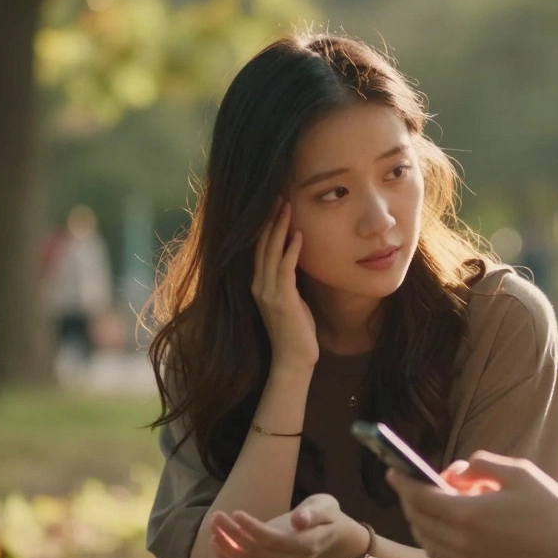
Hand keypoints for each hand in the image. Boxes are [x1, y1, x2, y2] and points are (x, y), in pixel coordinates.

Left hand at [210, 494, 364, 557]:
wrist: (331, 536)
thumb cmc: (327, 516)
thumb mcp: (326, 506)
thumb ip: (313, 513)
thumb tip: (298, 519)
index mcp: (305, 545)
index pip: (274, 540)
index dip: (253, 529)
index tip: (236, 513)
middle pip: (256, 551)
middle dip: (233, 534)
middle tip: (217, 516)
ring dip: (226, 546)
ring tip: (213, 526)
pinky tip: (216, 546)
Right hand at [253, 199, 317, 372]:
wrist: (293, 360)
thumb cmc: (296, 331)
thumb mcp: (291, 300)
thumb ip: (288, 281)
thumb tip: (295, 259)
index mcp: (258, 285)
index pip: (259, 249)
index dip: (265, 226)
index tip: (273, 205)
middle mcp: (258, 286)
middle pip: (262, 245)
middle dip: (270, 220)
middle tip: (278, 196)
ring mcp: (268, 293)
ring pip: (271, 253)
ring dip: (280, 228)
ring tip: (287, 207)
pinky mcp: (281, 300)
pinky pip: (285, 270)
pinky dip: (291, 250)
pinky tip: (298, 234)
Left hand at [388, 451, 557, 557]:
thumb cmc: (548, 511)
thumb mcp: (519, 472)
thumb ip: (482, 464)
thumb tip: (458, 469)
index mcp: (468, 514)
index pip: (421, 497)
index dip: (403, 483)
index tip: (392, 471)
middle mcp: (461, 542)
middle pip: (418, 520)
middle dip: (410, 499)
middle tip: (411, 485)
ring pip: (427, 541)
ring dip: (422, 521)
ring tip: (431, 504)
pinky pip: (443, 556)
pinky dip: (438, 540)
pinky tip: (450, 527)